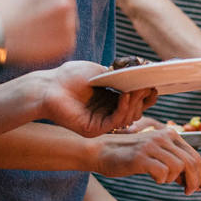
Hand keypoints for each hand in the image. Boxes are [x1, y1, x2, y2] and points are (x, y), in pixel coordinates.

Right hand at [0, 0, 76, 64]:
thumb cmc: (1, 11)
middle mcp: (65, 3)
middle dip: (55, 4)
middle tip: (38, 14)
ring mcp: (67, 24)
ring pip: (70, 19)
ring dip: (58, 22)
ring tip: (38, 28)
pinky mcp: (67, 43)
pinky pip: (68, 37)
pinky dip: (57, 39)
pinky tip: (41, 39)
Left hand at [36, 61, 156, 137]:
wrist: (48, 86)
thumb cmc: (69, 76)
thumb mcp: (100, 72)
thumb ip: (119, 76)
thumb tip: (141, 76)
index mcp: (110, 100)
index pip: (134, 101)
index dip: (145, 95)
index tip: (153, 85)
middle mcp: (107, 112)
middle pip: (135, 111)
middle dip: (142, 98)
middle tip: (145, 86)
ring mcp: (101, 122)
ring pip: (128, 117)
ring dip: (134, 102)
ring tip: (135, 88)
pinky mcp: (94, 129)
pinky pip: (115, 121)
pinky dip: (123, 108)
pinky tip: (124, 96)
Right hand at [92, 127, 200, 194]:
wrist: (101, 151)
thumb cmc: (128, 155)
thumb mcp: (155, 154)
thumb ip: (174, 163)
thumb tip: (192, 182)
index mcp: (169, 134)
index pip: (195, 156)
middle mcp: (163, 137)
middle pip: (192, 162)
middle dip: (196, 181)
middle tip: (191, 193)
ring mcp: (152, 146)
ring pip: (179, 167)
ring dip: (176, 180)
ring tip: (165, 181)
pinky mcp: (141, 157)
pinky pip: (162, 173)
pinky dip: (162, 180)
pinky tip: (154, 178)